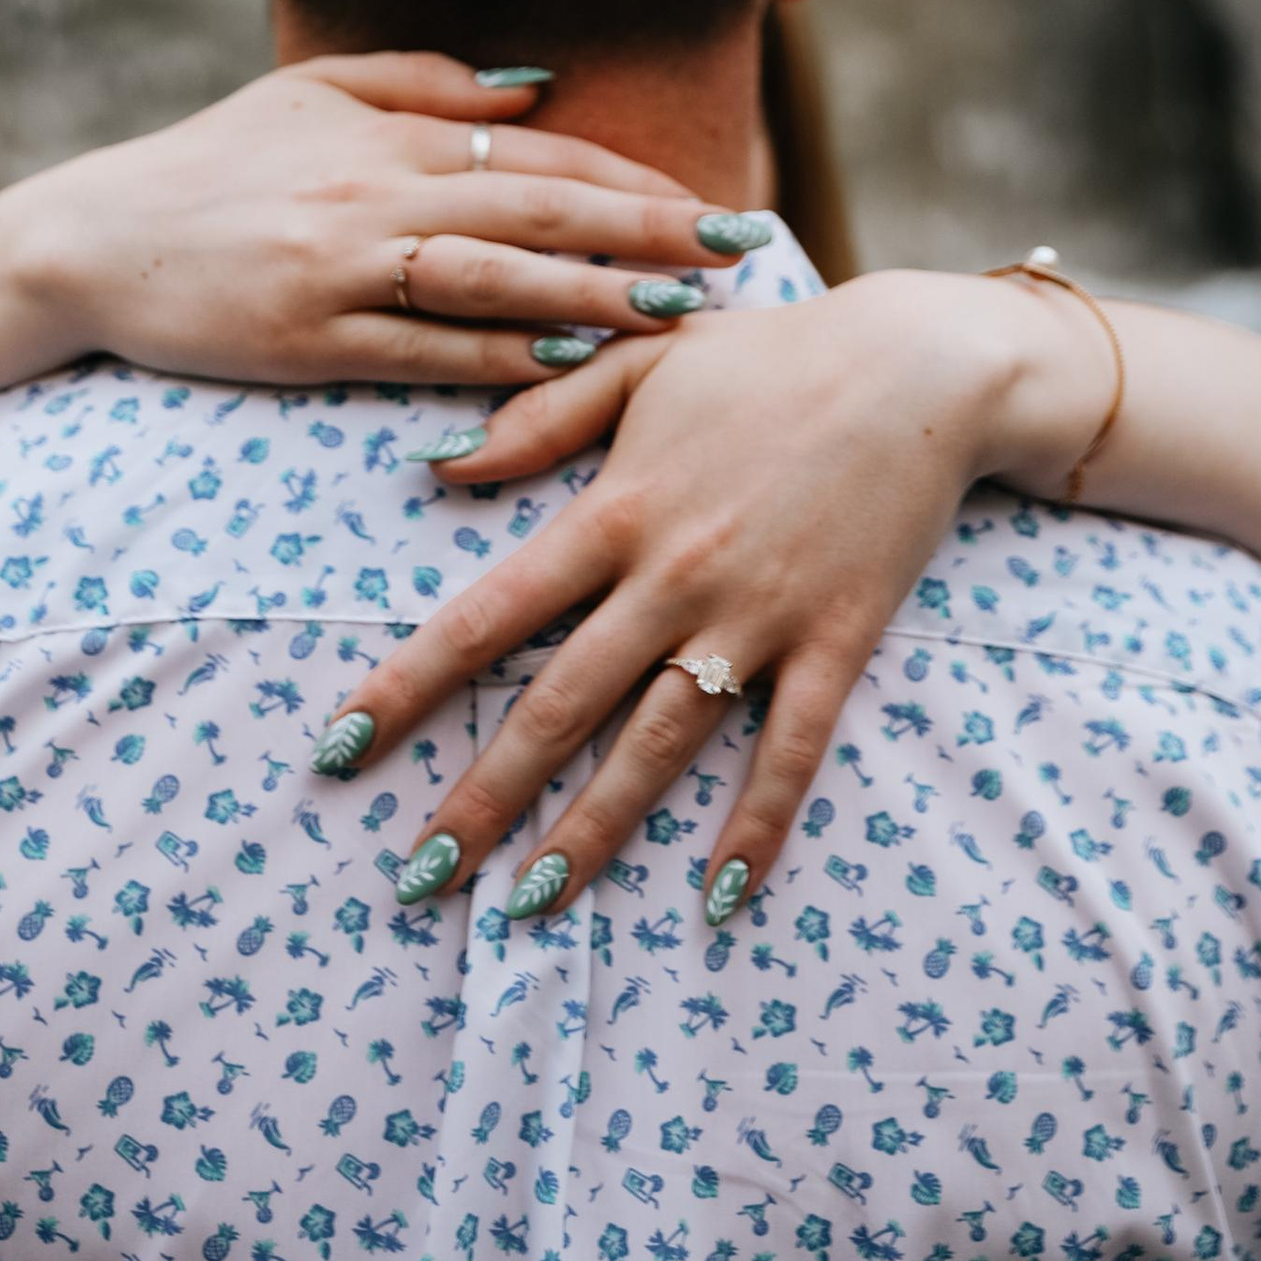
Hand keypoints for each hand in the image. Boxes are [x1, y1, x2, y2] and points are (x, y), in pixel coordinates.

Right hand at [14, 51, 750, 390]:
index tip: (708, 203)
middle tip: (736, 250)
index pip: (536, 152)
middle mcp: (375, 193)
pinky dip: (501, 356)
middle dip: (647, 230)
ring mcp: (343, 267)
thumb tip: (540, 86)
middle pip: (538, 206)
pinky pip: (424, 349)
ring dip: (597, 293)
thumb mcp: (311, 93)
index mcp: (386, 133)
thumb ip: (428, 84)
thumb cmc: (211, 166)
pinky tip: (570, 362)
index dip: (628, 178)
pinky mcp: (309, 338)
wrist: (91, 239)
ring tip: (681, 313)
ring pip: (496, 278)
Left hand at [324, 270, 1103, 924]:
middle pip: (561, 705)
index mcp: (615, 510)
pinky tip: (722, 894)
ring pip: (660, 743)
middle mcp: (673, 575)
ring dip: (594, 831)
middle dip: (484, 798)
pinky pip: (792, 749)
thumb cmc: (767, 357)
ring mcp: (757, 616)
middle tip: (421, 878)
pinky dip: (758, 824)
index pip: (489, 615)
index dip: (410, 687)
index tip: (344, 749)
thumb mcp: (636, 363)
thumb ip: (537, 418)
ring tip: (532, 904)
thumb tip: (438, 469)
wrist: (916, 365)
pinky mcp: (836, 641)